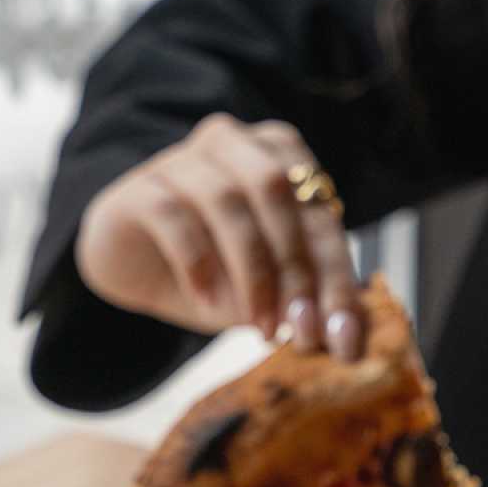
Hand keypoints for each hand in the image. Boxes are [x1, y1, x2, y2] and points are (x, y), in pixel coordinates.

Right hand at [76, 115, 362, 357]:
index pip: (318, 213)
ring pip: (228, 201)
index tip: (341, 337)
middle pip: (276, 191)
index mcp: (279, 156)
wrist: (137, 268)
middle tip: (300, 331)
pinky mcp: (142, 188)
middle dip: (295, 269)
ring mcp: (182, 159)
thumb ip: (312, 308)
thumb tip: (351, 343)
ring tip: (257, 325)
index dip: (335, 276)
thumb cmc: (216, 272)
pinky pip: (174, 216)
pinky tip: (206, 302)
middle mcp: (232, 143)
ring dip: (251, 272)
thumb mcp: (271, 295)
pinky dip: (198, 263)